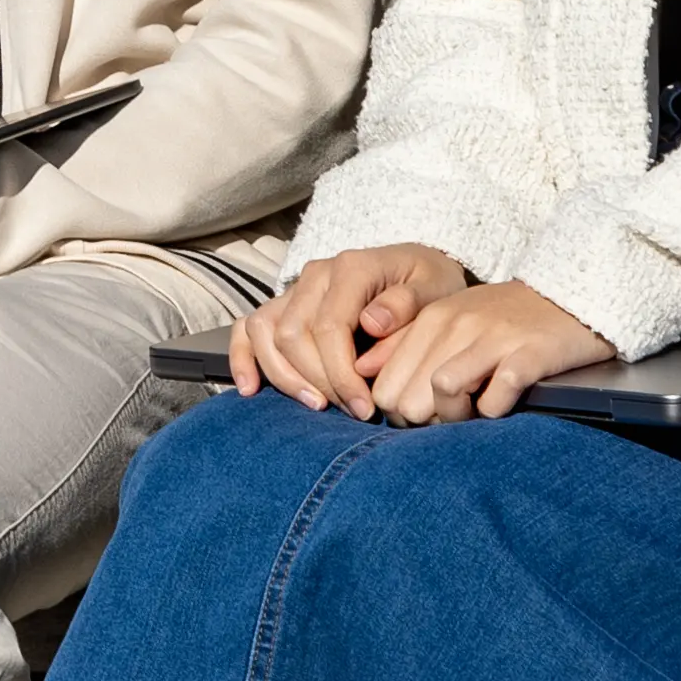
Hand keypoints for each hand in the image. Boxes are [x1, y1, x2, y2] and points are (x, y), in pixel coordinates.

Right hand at [230, 242, 465, 416]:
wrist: (421, 270)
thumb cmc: (431, 284)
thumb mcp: (437, 289)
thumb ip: (407, 306)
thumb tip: (370, 323)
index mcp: (352, 268)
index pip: (329, 328)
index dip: (341, 376)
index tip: (364, 409)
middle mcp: (316, 274)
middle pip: (293, 335)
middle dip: (319, 382)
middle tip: (352, 412)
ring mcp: (295, 289)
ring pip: (265, 332)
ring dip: (284, 376)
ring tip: (316, 405)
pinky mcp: (284, 305)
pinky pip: (247, 327)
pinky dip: (243, 357)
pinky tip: (250, 389)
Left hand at [362, 279, 617, 424]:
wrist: (570, 295)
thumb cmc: (505, 318)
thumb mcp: (449, 322)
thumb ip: (403, 344)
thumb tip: (362, 371)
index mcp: (430, 320)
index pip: (384, 386)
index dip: (400, 413)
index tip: (425, 413)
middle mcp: (455, 325)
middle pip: (406, 398)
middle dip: (424, 421)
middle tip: (451, 416)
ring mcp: (491, 337)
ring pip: (442, 391)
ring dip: (455, 416)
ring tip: (474, 411)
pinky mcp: (529, 353)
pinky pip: (495, 398)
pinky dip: (494, 411)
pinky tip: (503, 402)